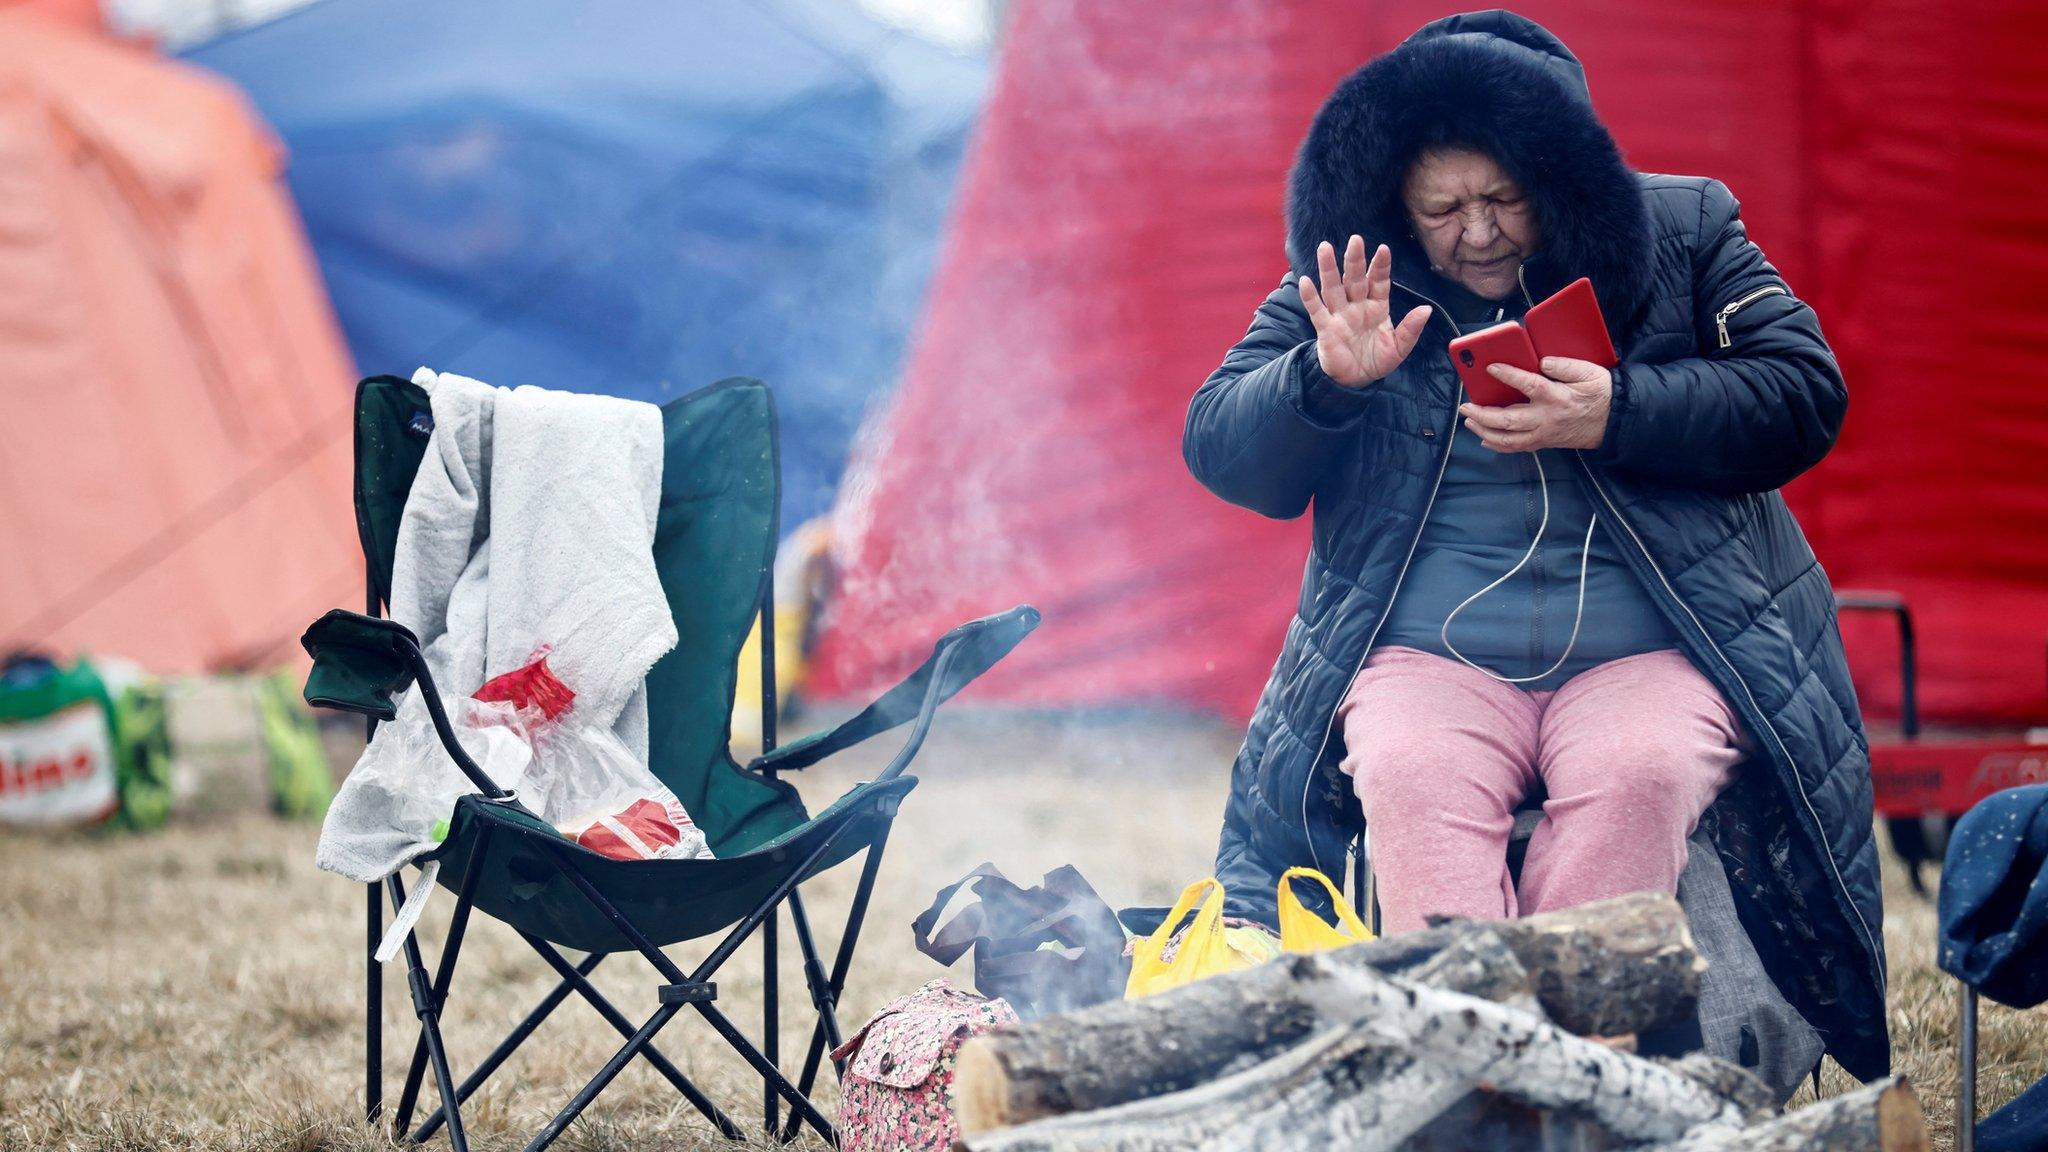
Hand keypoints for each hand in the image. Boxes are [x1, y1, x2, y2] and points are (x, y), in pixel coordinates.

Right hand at [1298, 236, 1432, 387]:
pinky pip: (1317, 310)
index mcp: (1377, 307)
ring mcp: (1340, 316)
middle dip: (1355, 260)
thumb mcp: (1399, 347)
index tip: (1383, 249)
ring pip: (1333, 288)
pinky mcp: (1325, 329)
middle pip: (1355, 279)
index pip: (1379, 281)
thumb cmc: (1376, 360)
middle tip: (1355, 239)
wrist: (1356, 381)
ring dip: (1329, 268)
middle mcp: (1357, 306)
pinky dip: (1310, 296)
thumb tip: (1426, 310)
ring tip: (1325, 248)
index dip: (1381, 266)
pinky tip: (1305, 281)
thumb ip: (1411, 328)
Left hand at [1460, 356, 1612, 451]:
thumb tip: (1543, 361)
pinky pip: (1517, 447)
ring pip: (1508, 439)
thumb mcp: (1589, 373)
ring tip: (1469, 421)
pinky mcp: (1544, 442)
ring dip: (1484, 431)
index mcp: (1557, 397)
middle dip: (1482, 414)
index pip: (1528, 385)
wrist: (1614, 421)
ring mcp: (1543, 434)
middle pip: (1507, 420)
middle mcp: (1546, 418)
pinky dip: (1498, 445)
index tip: (1491, 367)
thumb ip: (1565, 365)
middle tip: (1465, 405)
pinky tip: (1485, 438)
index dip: (1508, 376)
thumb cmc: (1601, 394)